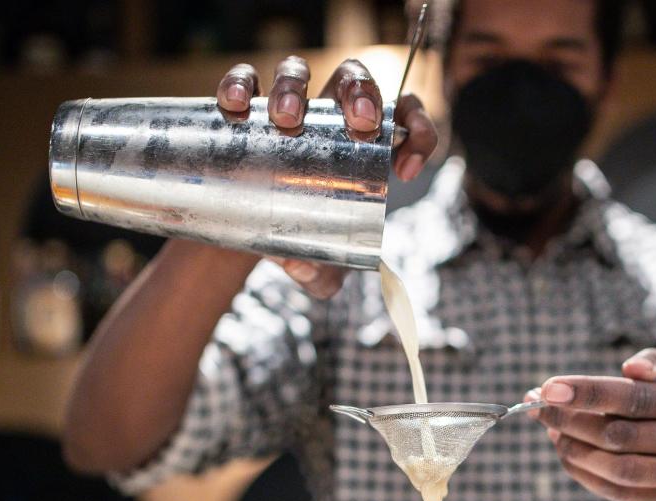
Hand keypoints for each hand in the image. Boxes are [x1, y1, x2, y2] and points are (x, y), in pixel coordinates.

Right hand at [216, 56, 438, 297]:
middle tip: (360, 125)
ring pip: (297, 71)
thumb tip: (301, 266)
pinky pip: (245, 78)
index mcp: (364, 143)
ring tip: (285, 119)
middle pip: (354, 79)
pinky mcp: (246, 105)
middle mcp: (329, 114)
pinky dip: (240, 83)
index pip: (405, 115)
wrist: (248, 230)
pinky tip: (237, 107)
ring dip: (295, 87)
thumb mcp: (320, 264)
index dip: (418, 132)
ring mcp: (288, 104)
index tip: (407, 171)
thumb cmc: (302, 236)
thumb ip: (320, 274)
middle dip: (363, 94)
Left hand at [528, 348, 655, 500]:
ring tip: (553, 432)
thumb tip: (632, 367)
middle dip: (572, 422)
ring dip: (576, 451)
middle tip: (540, 409)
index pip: (638, 398)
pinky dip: (585, 474)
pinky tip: (567, 453)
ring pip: (621, 469)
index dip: (590, 393)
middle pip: (624, 435)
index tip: (549, 389)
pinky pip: (620, 493)